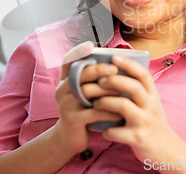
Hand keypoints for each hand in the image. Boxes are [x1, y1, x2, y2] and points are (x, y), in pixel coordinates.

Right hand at [51, 41, 123, 155]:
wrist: (69, 139)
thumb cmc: (82, 111)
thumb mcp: (82, 93)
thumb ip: (91, 80)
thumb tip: (115, 62)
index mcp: (65, 80)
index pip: (67, 61)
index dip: (78, 51)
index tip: (90, 45)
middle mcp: (62, 90)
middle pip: (79, 74)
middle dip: (97, 69)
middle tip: (114, 68)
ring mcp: (65, 105)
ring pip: (87, 92)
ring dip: (107, 90)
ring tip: (123, 90)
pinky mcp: (72, 120)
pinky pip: (93, 113)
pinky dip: (108, 110)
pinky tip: (120, 111)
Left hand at [92, 54, 181, 163]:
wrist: (167, 151)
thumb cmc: (152, 124)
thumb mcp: (151, 104)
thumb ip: (138, 90)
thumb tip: (115, 72)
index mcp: (153, 96)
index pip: (143, 74)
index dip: (128, 64)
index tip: (114, 56)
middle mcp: (151, 106)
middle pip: (133, 87)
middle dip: (113, 80)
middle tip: (99, 80)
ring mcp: (145, 122)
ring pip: (123, 106)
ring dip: (105, 102)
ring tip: (95, 104)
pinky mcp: (138, 139)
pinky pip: (116, 131)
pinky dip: (105, 130)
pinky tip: (101, 130)